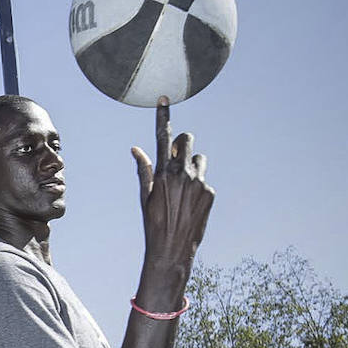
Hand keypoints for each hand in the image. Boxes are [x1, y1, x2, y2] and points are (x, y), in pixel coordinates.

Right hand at [130, 97, 213, 290]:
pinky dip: (199, 187)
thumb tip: (137, 149)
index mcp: (162, 172)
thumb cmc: (153, 223)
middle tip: (177, 158)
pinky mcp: (211, 192)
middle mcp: (182, 173)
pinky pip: (205, 180)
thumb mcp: (143, 196)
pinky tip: (191, 204)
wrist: (172, 250)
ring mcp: (199, 182)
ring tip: (183, 189)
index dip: (163, 115)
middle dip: (183, 143)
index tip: (164, 98)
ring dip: (192, 166)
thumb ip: (143, 169)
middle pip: (187, 140)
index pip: (162, 136)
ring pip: (199, 159)